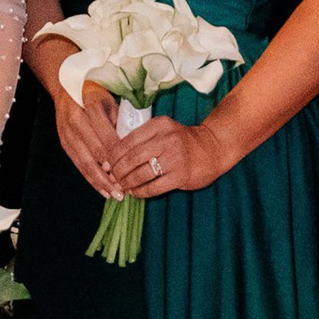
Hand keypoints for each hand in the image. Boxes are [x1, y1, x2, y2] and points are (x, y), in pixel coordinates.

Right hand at [42, 60, 135, 200]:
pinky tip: (103, 190)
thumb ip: (119, 122)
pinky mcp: (64, 143)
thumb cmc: (95, 93)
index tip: (132, 168)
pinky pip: (79, 165)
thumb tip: (132, 147)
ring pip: (86, 163)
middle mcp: (76, 120)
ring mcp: (67, 133)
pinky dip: (91, 179)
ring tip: (115, 195)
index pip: (108, 135)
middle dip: (112, 173)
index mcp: (91, 105)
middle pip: (96, 152)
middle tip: (127, 187)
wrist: (65, 87)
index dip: (120, 154)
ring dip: (101, 182)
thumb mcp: (111, 100)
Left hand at [103, 109, 228, 198]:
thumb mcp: (164, 131)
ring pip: (140, 173)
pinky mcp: (181, 175)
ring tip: (122, 186)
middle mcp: (166, 139)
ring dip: (127, 182)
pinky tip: (136, 193)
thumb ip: (143, 139)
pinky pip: (153, 187)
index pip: (128, 140)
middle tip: (112, 178)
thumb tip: (112, 157)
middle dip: (117, 170)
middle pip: (131, 158)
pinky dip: (141, 192)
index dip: (113, 155)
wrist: (213, 148)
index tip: (105, 164)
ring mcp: (175, 158)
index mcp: (159, 125)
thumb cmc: (182, 141)